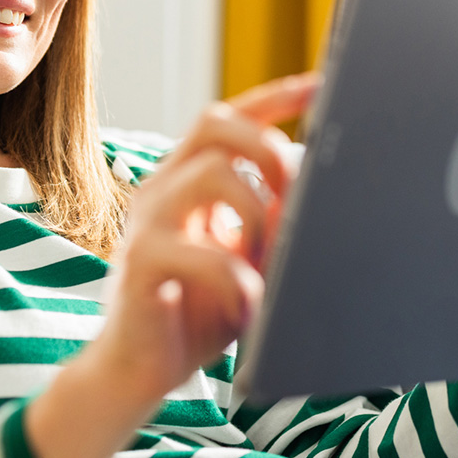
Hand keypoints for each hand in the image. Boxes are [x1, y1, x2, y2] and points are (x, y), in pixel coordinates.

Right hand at [88, 72, 320, 407]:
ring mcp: (147, 223)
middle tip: (293, 190)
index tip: (323, 86)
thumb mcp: (242, 257)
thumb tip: (314, 185)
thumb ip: (268, 218)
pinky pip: (204, 255)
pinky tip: (247, 308)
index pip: (227, 118)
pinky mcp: (139, 265)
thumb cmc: (195, 309)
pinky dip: (240, 282)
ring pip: (213, 174)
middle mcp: (162, 189)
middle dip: (268, 146)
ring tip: (267, 266)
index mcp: (186, 180)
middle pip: (214, 123)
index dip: (276, 97)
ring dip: (259, 218)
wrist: (134, 371)